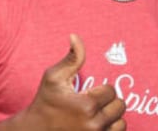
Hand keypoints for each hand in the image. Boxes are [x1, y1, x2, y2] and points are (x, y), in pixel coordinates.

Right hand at [2, 34, 125, 130]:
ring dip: (112, 117)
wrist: (35, 130)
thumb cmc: (45, 102)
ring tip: (97, 115)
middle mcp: (94, 124)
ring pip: (121, 123)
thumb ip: (72, 58)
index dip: (101, 90)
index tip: (88, 93)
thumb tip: (75, 36)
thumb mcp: (54, 77)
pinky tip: (98, 125)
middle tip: (93, 103)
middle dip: (108, 102)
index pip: (112, 91)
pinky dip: (111, 129)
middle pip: (120, 106)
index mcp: (87, 105)